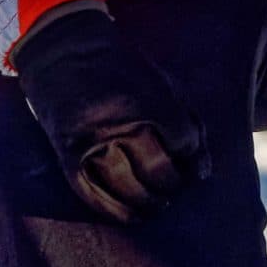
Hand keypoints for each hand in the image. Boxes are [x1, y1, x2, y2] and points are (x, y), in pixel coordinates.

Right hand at [12, 6, 209, 221]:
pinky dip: (116, 211)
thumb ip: (187, 121)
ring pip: (127, 188)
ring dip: (149, 203)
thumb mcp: (161, 81)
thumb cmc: (120, 67)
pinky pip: (93, 194)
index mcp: (148, 97)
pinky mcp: (67, 154)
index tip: (192, 167)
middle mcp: (120, 120)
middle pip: (158, 169)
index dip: (192, 159)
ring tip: (159, 205)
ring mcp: (90, 140)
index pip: (183, 142)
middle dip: (173, 185)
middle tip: (175, 189)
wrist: (63, 50)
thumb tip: (202, 170)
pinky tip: (133, 215)